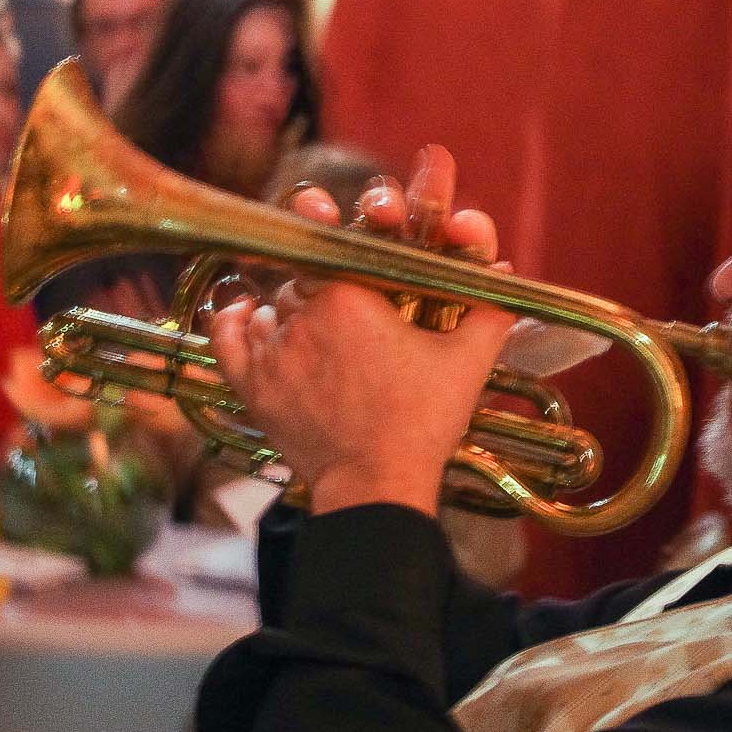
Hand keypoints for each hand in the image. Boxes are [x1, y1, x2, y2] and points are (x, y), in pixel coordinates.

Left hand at [209, 145, 512, 514]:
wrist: (376, 485)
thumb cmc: (422, 422)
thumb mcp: (468, 363)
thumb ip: (488, 309)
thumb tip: (504, 271)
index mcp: (351, 296)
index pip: (334, 248)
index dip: (340, 245)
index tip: (346, 247)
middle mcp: (304, 314)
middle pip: (303, 277)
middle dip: (323, 284)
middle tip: (346, 307)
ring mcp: (273, 350)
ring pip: (272, 305)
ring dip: (289, 308)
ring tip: (316, 328)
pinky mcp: (252, 384)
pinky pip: (227, 336)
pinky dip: (234, 321)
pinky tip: (245, 312)